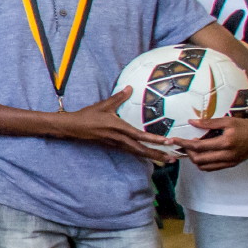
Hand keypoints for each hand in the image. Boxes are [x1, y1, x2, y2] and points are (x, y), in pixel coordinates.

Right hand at [57, 88, 176, 163]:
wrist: (74, 127)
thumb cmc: (88, 115)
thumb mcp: (104, 105)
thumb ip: (118, 97)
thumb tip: (130, 88)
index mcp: (118, 128)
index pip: (139, 135)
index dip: (153, 139)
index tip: (167, 141)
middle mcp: (119, 138)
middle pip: (141, 149)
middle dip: (157, 154)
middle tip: (173, 158)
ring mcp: (117, 144)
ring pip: (137, 153)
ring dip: (152, 156)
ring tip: (167, 159)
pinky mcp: (114, 146)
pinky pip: (131, 152)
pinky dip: (143, 154)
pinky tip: (150, 156)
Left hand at [172, 115, 247, 170]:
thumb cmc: (247, 126)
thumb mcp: (228, 121)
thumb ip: (209, 123)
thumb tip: (191, 122)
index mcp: (225, 143)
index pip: (198, 146)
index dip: (183, 143)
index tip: (172, 140)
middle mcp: (227, 155)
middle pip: (199, 159)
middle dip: (187, 152)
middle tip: (183, 143)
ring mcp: (230, 162)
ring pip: (204, 166)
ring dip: (194, 159)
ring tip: (191, 148)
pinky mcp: (232, 164)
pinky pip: (212, 168)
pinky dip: (203, 163)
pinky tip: (201, 154)